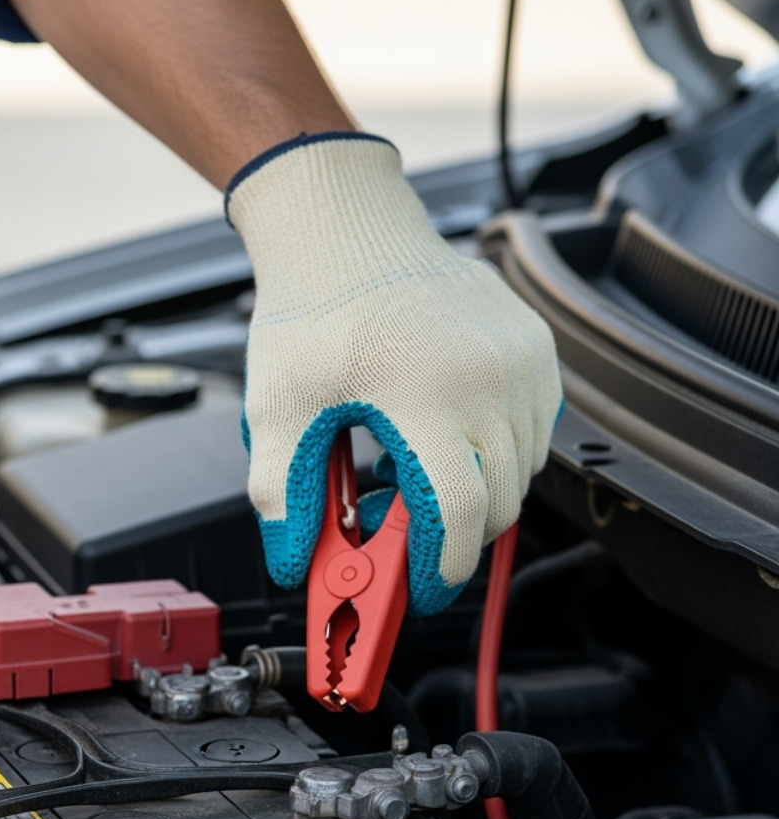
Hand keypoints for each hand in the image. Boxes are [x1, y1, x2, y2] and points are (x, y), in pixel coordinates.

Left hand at [231, 134, 560, 613]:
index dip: (439, 568)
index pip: (459, 512)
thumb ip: (283, 492)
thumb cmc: (313, 307)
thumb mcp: (280, 406)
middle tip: (397, 533)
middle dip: (451, 535)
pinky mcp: (538, 346)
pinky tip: (440, 436)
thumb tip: (296, 562)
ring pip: (523, 471)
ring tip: (409, 473)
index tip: (415, 591)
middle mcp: (492, 374)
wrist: (345, 228)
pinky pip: (534, 430)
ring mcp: (524, 358)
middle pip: (498, 500)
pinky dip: (495, 453)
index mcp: (427, 390)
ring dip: (474, 494)